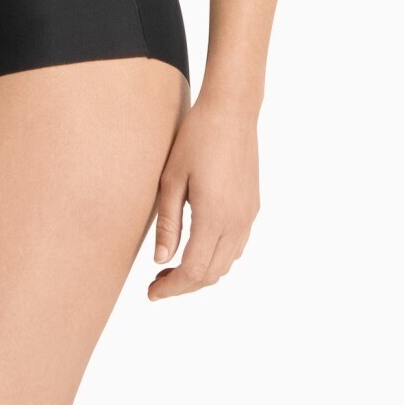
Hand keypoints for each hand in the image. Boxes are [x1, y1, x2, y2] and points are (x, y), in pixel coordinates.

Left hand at [147, 93, 259, 300]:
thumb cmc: (196, 139)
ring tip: (172, 268)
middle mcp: (237, 222)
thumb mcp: (171, 180)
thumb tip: (160, 262)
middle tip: (156, 284)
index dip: (172, 288)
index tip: (151, 293)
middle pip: (211, 274)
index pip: (193, 271)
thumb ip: (167, 224)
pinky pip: (236, 246)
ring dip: (201, 273)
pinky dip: (216, 257)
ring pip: (226, 263)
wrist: (232, 111)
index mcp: (214, 217)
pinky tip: (197, 247)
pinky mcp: (252, 207)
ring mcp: (248, 216)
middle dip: (183, 286)